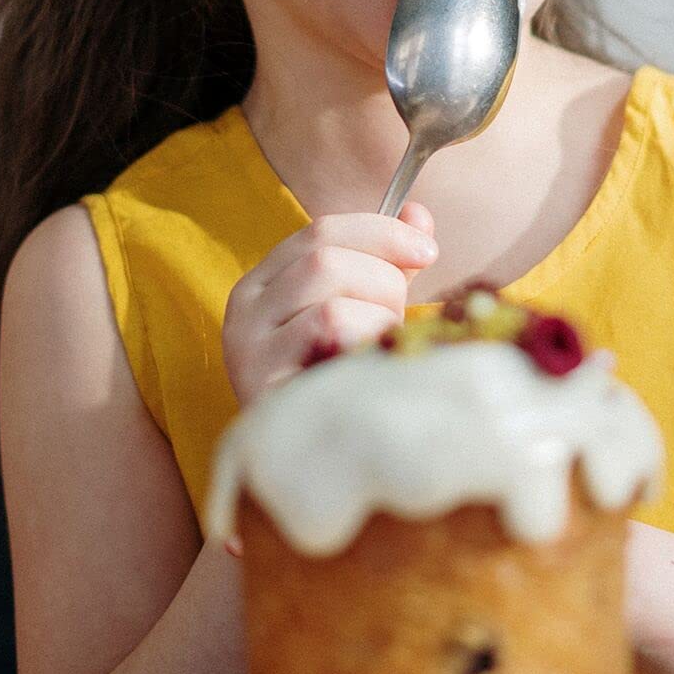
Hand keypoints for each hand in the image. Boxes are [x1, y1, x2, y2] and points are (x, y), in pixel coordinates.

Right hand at [221, 201, 436, 410]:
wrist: (306, 459)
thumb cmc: (335, 375)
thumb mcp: (360, 308)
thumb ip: (386, 261)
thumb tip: (418, 214)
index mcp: (265, 280)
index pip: (322, 230)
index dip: (382, 232)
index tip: (428, 251)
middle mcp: (245, 309)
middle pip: (326, 259)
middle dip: (382, 282)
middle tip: (397, 318)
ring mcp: (248, 351)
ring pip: (329, 301)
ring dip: (375, 319)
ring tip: (377, 348)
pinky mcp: (262, 388)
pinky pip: (328, 338)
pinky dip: (364, 344)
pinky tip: (368, 367)